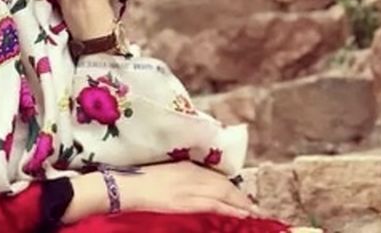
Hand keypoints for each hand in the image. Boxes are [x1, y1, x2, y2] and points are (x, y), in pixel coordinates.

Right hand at [121, 161, 259, 217]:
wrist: (126, 187)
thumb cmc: (141, 178)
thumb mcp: (166, 171)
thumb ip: (184, 175)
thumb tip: (199, 184)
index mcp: (186, 166)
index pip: (216, 176)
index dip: (232, 186)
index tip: (242, 195)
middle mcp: (192, 175)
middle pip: (223, 185)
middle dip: (240, 196)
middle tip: (254, 206)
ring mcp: (189, 189)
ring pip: (222, 195)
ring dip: (239, 204)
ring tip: (252, 212)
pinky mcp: (185, 203)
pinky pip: (213, 205)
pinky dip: (230, 209)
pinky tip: (241, 214)